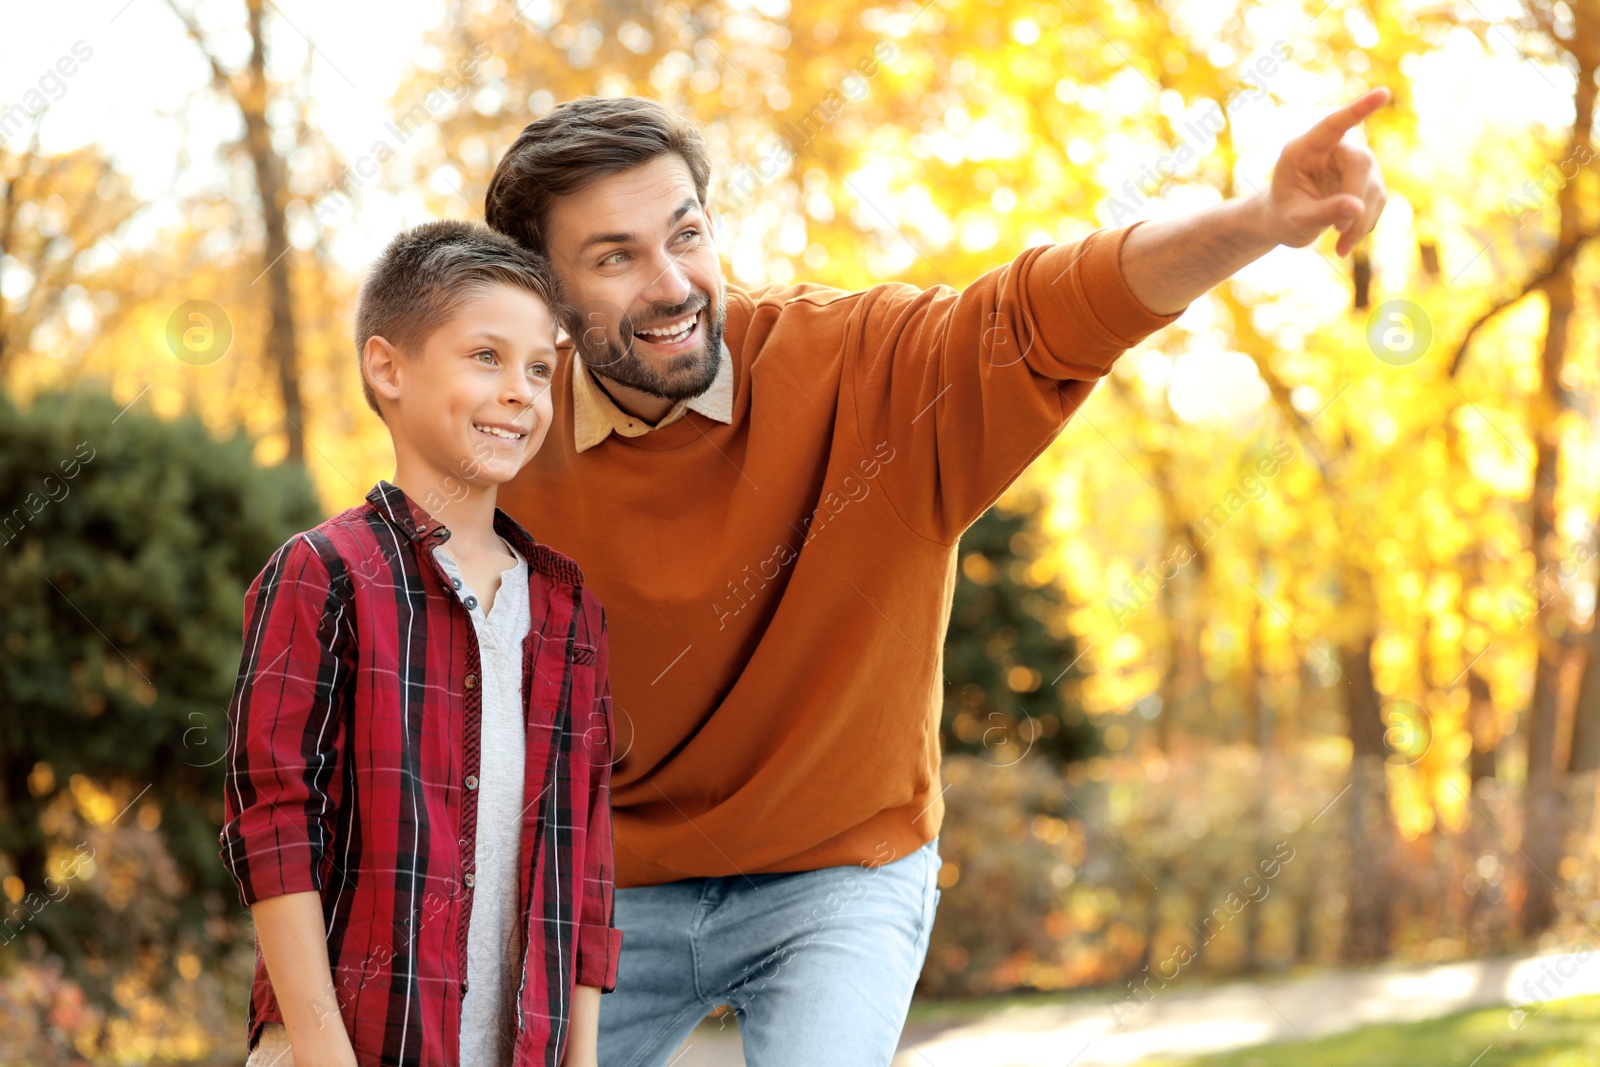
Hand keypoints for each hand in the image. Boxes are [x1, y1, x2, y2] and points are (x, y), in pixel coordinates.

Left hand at [1259, 87, 1389, 256]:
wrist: (1284, 222)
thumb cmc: (1282, 216)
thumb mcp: (1295, 219)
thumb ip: (1322, 212)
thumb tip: (1357, 208)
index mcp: (1304, 149)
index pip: (1334, 124)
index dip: (1359, 109)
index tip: (1383, 93)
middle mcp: (1332, 149)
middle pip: (1361, 164)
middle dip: (1356, 200)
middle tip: (1340, 233)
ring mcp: (1352, 163)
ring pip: (1373, 186)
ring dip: (1361, 220)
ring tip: (1341, 247)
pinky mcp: (1367, 180)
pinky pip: (1376, 200)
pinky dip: (1365, 224)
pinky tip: (1347, 241)